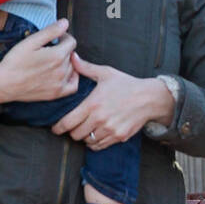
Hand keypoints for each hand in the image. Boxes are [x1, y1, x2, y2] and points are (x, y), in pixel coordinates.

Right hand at [0, 20, 78, 105]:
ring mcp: (60, 84)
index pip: (71, 42)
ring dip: (66, 62)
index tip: (56, 38)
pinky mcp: (56, 94)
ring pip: (72, 68)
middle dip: (63, 49)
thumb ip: (50, 31)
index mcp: (57, 56)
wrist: (4, 84)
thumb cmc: (15, 62)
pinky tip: (64, 74)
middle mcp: (61, 71)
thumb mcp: (31, 42)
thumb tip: (65, 23)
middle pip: (71, 55)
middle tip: (50, 49)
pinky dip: (72, 78)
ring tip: (53, 61)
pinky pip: (73, 86)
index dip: (64, 36)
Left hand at [51, 53, 175, 145]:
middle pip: (76, 135)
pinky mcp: (118, 137)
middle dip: (71, 132)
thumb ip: (86, 68)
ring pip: (87, 141)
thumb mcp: (106, 73)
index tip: (55, 129)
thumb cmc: (126, 84)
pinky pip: (100, 146)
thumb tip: (72, 57)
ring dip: (84, 137)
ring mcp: (110, 130)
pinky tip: (96, 134)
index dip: (58, 128)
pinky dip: (95, 143)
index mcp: (93, 104)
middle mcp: (100, 119)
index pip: (68, 122)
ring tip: (86, 129)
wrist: (149, 98)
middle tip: (73, 127)